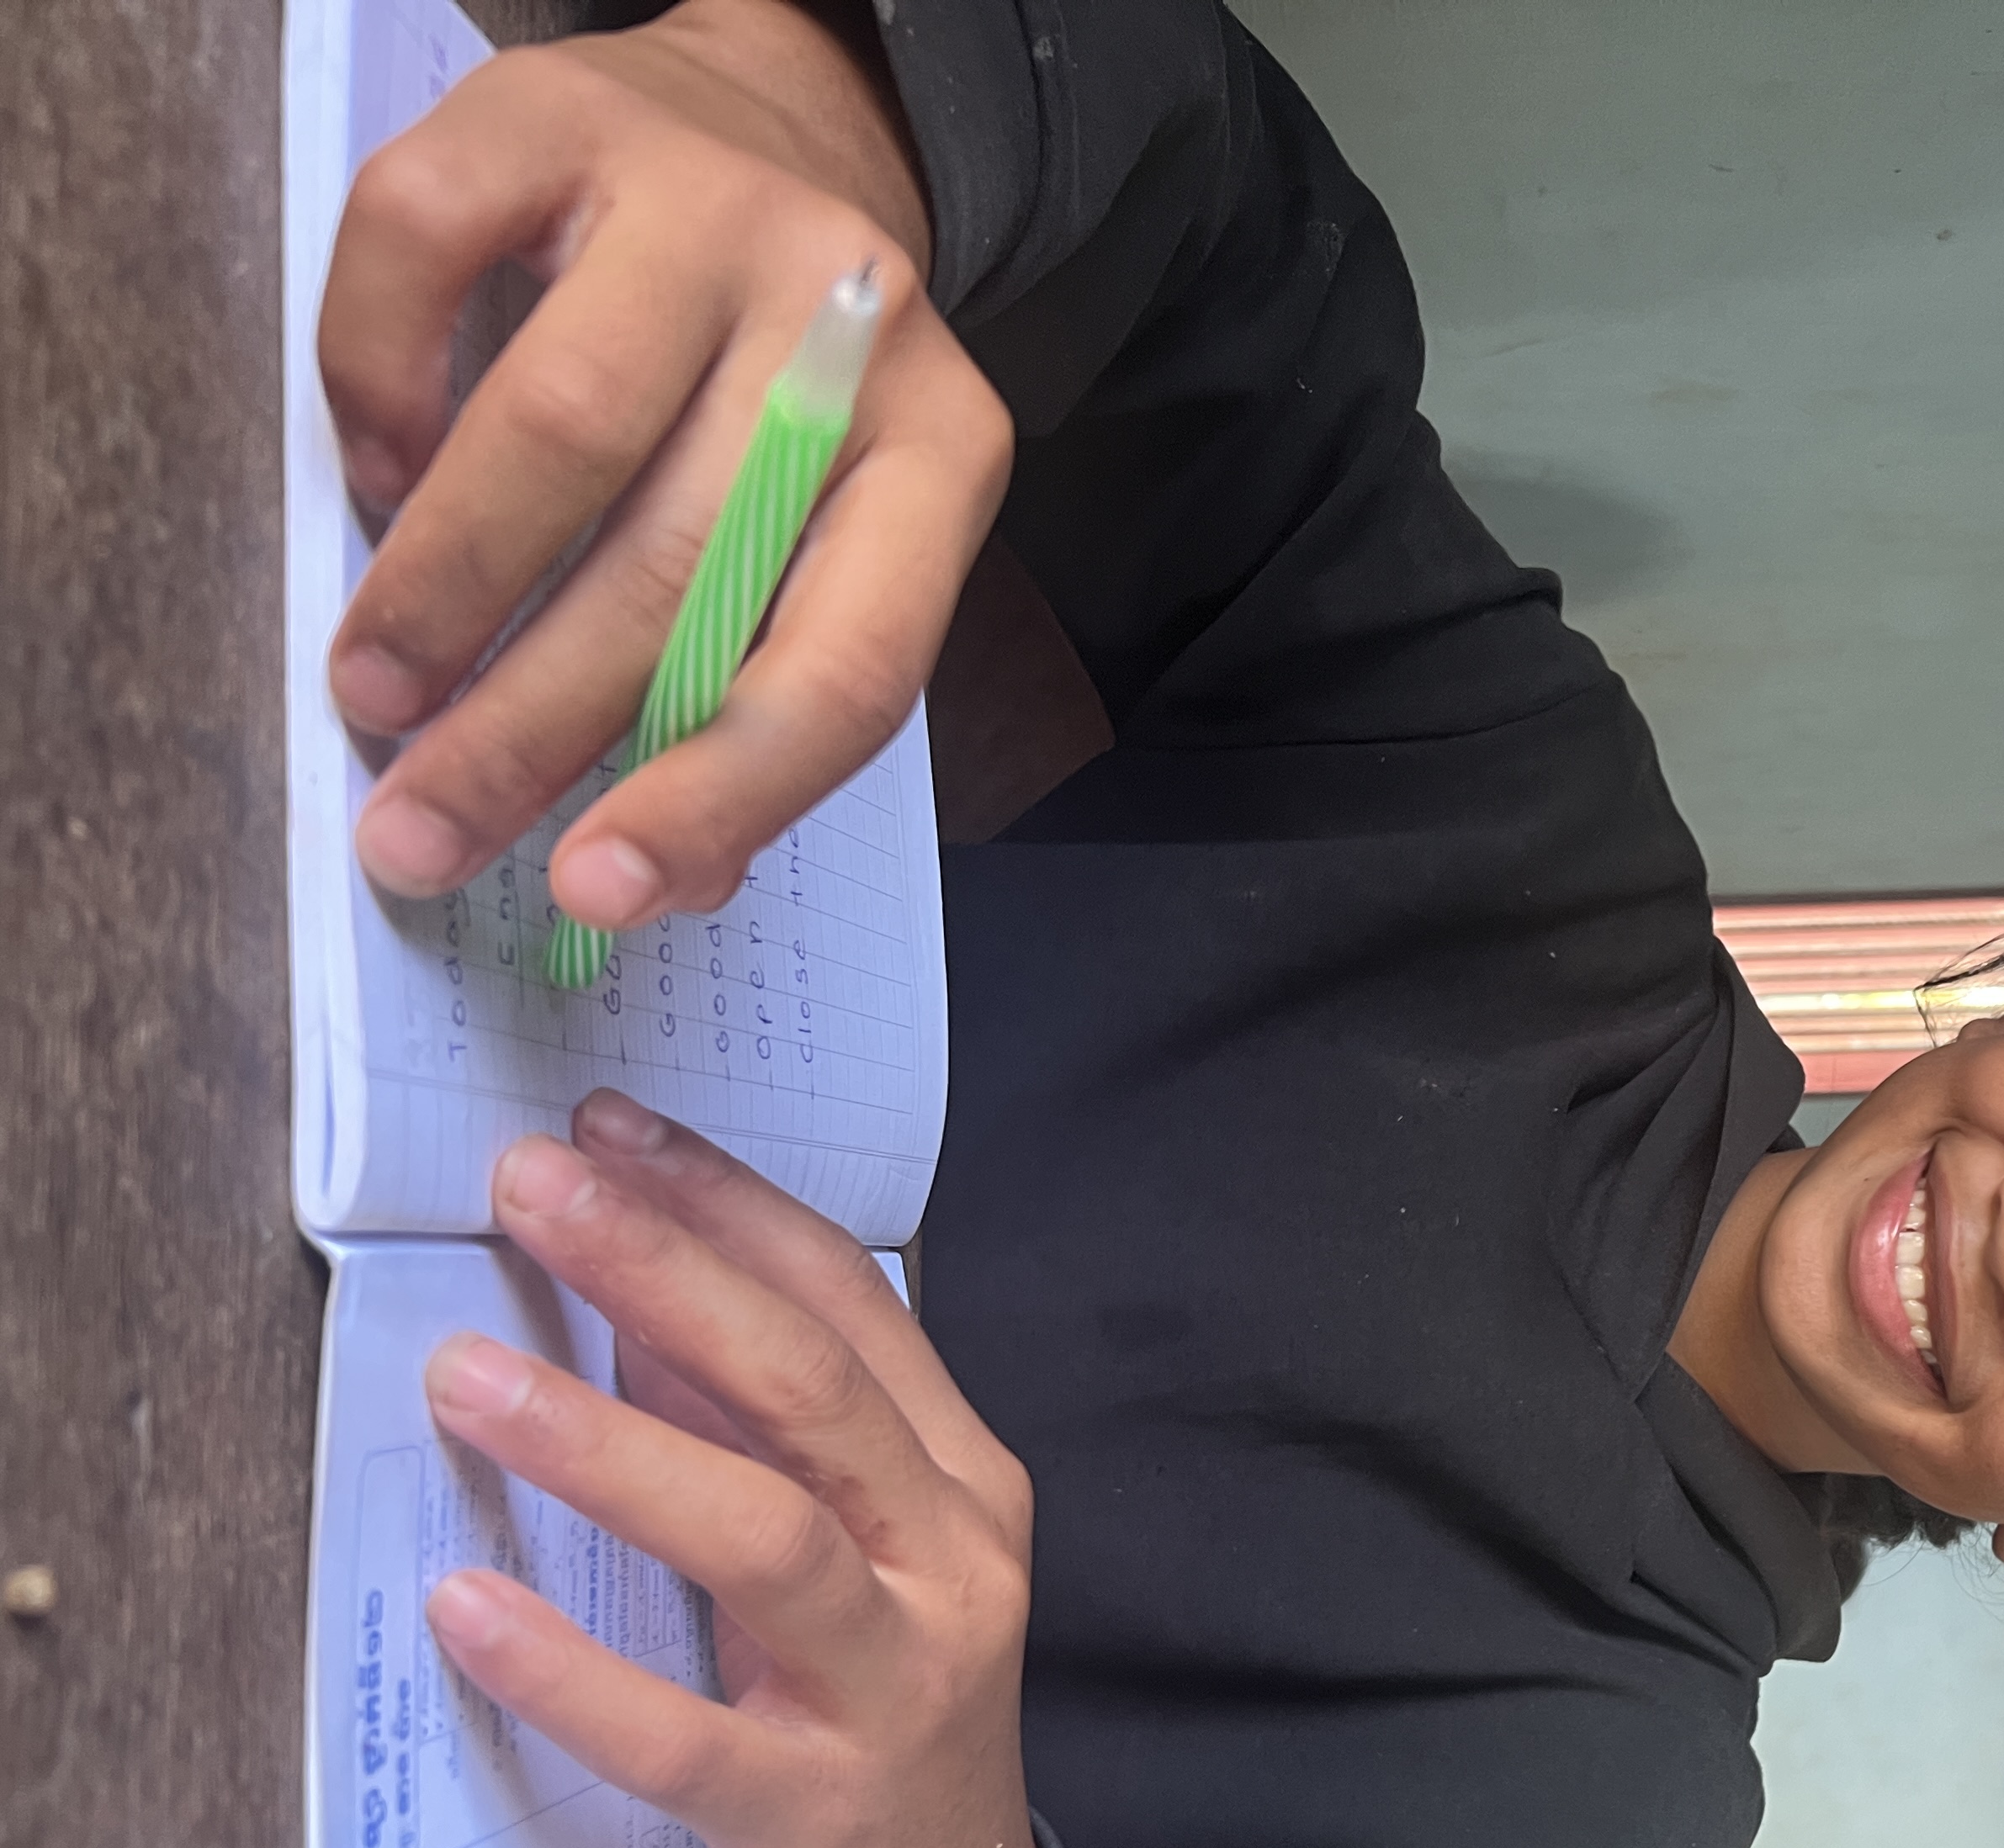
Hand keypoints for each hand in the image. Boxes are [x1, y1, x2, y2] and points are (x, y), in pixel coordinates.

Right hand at [322, 0, 1010, 929]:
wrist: (771, 128)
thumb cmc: (778, 391)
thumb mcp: (825, 527)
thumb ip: (763, 681)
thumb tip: (663, 876)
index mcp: (944, 455)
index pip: (851, 666)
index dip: (721, 796)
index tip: (592, 894)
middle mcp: (846, 322)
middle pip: (683, 564)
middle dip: (533, 727)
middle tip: (420, 831)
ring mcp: (704, 204)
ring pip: (560, 430)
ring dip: (444, 591)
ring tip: (373, 696)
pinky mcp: (553, 111)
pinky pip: (417, 259)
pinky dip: (379, 392)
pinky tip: (379, 480)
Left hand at [421, 1090, 1043, 1847]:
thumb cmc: (875, 1713)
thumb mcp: (844, 1554)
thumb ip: (758, 1432)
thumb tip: (630, 1295)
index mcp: (959, 1481)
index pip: (851, 1303)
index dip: (726, 1206)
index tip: (604, 1128)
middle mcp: (947, 1564)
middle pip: (809, 1390)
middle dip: (665, 1272)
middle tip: (532, 1189)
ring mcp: (893, 1689)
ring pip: (766, 1537)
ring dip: (610, 1445)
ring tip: (463, 1378)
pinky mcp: (815, 1812)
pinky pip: (685, 1737)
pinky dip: (573, 1673)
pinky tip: (463, 1609)